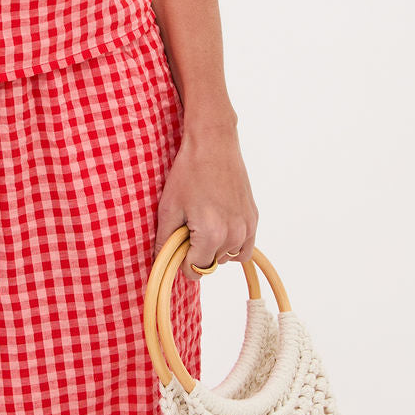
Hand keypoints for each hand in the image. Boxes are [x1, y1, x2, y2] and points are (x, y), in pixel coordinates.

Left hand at [154, 119, 258, 282]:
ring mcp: (247, 227)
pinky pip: (244, 247)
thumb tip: (160, 262)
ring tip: (202, 222)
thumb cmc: (189, 172)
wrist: (213, 144)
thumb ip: (165, 240)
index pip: (196, 270)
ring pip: (227, 257)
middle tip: (187, 227)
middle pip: (211, 264)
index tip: (176, 246)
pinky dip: (231, 244)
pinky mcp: (253, 218)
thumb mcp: (169, 207)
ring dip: (214, 248)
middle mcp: (234, 235)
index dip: (181, 262)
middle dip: (197, 253)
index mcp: (212, 234)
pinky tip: (218, 226)